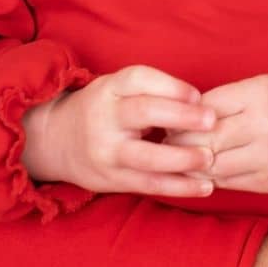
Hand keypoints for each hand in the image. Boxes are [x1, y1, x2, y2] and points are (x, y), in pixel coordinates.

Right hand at [21, 64, 215, 196]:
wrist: (55, 140)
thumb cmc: (104, 109)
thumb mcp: (119, 89)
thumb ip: (153, 92)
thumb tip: (202, 105)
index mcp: (110, 88)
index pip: (140, 79)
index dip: (172, 86)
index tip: (199, 96)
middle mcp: (105, 117)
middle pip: (143, 113)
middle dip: (181, 117)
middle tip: (212, 121)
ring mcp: (106, 151)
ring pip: (146, 157)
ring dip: (182, 159)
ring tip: (210, 158)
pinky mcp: (111, 179)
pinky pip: (148, 185)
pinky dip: (179, 187)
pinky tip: (205, 186)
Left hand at [167, 74, 267, 193]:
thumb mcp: (261, 86)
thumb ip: (224, 100)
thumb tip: (178, 116)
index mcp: (259, 96)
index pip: (204, 108)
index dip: (180, 115)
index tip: (165, 117)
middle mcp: (265, 128)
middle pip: (204, 139)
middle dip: (178, 141)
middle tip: (162, 140)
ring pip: (212, 165)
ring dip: (189, 163)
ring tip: (175, 157)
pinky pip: (227, 183)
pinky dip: (208, 177)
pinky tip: (200, 170)